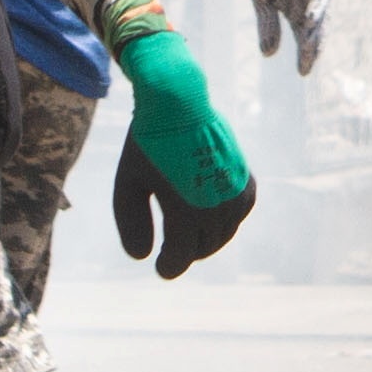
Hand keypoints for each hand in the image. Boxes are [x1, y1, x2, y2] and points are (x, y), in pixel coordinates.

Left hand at [110, 30, 254, 278]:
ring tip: (188, 237)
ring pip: (223, 234)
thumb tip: (142, 258)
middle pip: (202, 248)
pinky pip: (240, 213)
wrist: (178, 103)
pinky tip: (211, 215)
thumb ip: (132, 224)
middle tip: (171, 252)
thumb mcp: (127, 185)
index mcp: (186, 210)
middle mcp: (216, 206)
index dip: (168, 267)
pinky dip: (226, 220)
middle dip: (186, 253)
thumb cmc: (147, 145)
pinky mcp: (244, 179)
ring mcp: (234, 192)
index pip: (181, 257)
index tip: (161, 268)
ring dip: (206, 240)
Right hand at [248, 0, 331, 75]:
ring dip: (315, 32)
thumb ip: (267, 24)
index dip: (305, 55)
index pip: (304, 39)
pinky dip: (315, 7)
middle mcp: (310, 5)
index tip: (303, 72)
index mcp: (296, 13)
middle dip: (312, 49)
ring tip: (309, 48)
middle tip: (307, 65)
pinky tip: (309, 20)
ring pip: (320, 15)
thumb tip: (269, 54)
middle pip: (315, 32)